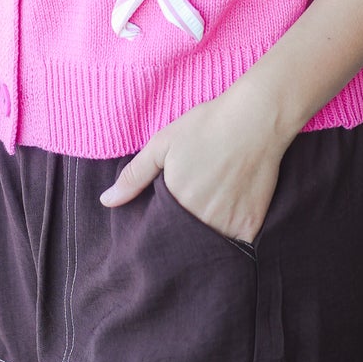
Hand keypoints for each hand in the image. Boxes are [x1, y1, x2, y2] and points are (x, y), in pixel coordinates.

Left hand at [99, 84, 289, 242]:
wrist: (256, 119)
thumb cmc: (206, 126)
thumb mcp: (162, 144)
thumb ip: (134, 176)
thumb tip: (106, 201)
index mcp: (175, 203)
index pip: (160, 231)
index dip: (162, 224)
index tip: (168, 213)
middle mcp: (200, 220)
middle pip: (186, 241)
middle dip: (184, 233)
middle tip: (194, 204)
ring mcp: (228, 225)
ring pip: (211, 243)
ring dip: (208, 234)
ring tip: (212, 207)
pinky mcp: (251, 226)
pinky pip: (237, 242)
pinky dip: (232, 232)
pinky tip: (232, 209)